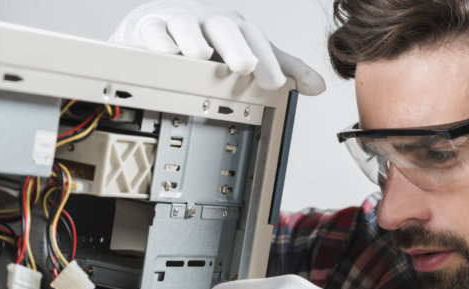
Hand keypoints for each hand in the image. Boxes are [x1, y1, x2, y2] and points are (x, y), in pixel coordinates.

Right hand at [111, 0, 325, 94]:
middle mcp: (210, 22)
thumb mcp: (250, 52)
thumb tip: (318, 86)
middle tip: (244, 65)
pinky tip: (166, 53)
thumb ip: (283, 68)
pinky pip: (154, 31)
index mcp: (237, 29)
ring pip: (186, 26)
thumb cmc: (210, 39)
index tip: (277, 84)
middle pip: (225, 29)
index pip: (257, 42)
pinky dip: (159, 42)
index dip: (268, 61)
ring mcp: (179, 22)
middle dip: (236, 47)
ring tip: (201, 54)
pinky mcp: (150, 27)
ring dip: (194, 39)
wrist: (161, 21)